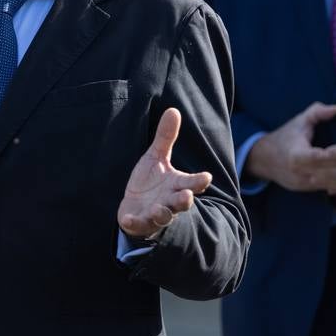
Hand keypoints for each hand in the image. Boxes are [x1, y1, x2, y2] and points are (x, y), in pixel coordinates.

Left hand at [117, 108, 212, 240]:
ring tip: (160, 209)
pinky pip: (139, 225)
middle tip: (187, 196)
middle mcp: (170, 200)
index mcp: (177, 185)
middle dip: (184, 200)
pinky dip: (135, 223)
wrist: (135, 207)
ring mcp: (156, 214)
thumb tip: (173, 110)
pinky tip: (129, 220)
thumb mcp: (156, 158)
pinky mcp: (141, 223)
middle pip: (182, 202)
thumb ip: (165, 138)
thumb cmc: (151, 182)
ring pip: (164, 216)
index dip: (199, 181)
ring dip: (163, 213)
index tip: (206, 177)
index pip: (192, 183)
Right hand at [244, 102, 335, 193]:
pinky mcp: (306, 189)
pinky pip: (327, 189)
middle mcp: (298, 172)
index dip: (335, 156)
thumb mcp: (299, 121)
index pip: (317, 156)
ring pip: (328, 184)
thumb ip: (318, 113)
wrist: (264, 158)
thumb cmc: (285, 136)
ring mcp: (302, 183)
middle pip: (325, 173)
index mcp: (295, 154)